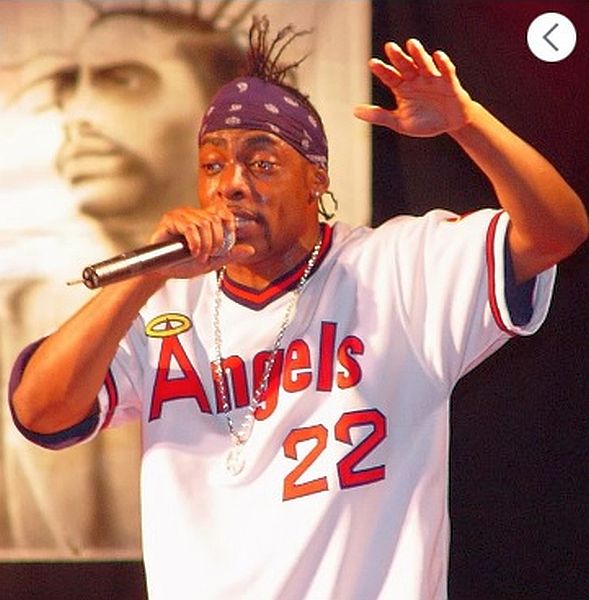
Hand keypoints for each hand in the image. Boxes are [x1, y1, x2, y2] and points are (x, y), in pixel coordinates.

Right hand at [148, 206, 253, 279]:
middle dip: (216, 242)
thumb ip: (230, 254)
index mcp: (205, 219)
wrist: (164, 271)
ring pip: (203, 223)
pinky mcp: (170, 219)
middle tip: (210, 256)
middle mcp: (194, 213)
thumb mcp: (213, 261)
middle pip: (215, 220)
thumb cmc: (185, 263)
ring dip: (205, 244)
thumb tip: (251, 250)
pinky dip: (195, 242)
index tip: (226, 245)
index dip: (229, 226)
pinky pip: (189, 226)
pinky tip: (193, 251)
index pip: (224, 211)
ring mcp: (181, 214)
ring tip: (200, 256)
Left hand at [354, 38, 472, 136]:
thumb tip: (354, 111)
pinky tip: (437, 56)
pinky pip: (446, 71)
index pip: (390, 77)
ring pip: (424, 64)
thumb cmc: (424, 121)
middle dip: (398, 57)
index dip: (382, 70)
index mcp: (402, 88)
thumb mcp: (400, 123)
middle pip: (405, 66)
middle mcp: (415, 79)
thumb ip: (379, 116)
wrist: (450, 123)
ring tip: (411, 45)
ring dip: (418, 55)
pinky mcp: (449, 82)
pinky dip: (442, 64)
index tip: (372, 63)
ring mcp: (432, 79)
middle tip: (390, 47)